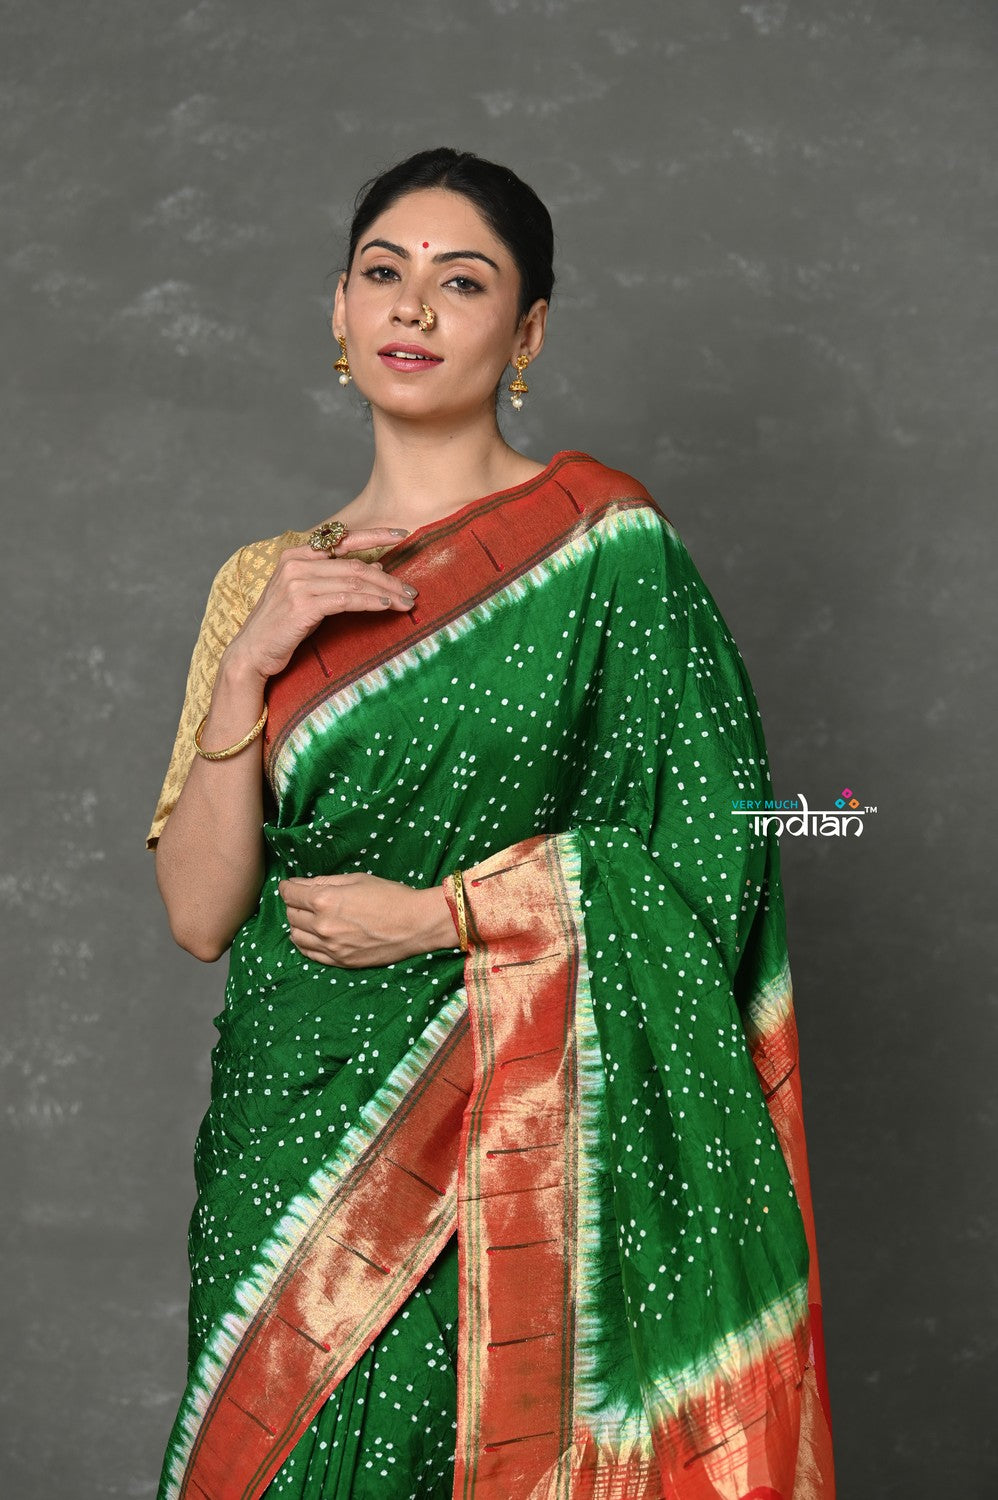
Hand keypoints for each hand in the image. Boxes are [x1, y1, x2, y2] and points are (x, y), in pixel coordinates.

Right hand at [223, 532, 418, 683]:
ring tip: (406, 602)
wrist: (252, 652)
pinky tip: (386, 607)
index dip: (375, 535)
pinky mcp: (302, 604)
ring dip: (385, 592)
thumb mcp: (311, 596)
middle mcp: (295, 563)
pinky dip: (370, 602)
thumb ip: (337, 579)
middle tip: (412, 591)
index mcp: (296, 554)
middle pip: (354, 565)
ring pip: (354, 581)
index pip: (342, 538)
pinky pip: (346, 600)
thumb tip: (376, 568)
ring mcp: (297, 583)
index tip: (402, 534)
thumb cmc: (283, 625)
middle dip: (389, 579)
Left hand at [279, 873, 458, 967]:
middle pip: (291, 915)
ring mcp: (330, 947)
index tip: (289, 885)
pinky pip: (309, 954)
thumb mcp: (356, 879)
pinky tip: (311, 935)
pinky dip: (305, 943)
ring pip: (296, 936)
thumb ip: (324, 882)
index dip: (287, 887)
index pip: (291, 894)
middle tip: (302, 899)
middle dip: (293, 904)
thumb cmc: (390, 896)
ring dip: (297, 925)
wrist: (416, 924)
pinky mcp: (339, 961)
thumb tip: (300, 884)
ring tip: (307, 918)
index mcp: (325, 901)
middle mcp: (322, 926)